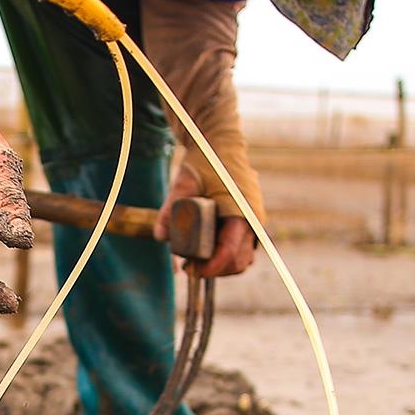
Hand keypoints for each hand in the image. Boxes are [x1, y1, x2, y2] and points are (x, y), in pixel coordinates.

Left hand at [157, 163, 256, 277]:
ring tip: (198, 260)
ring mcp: (254, 220)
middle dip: (216, 270)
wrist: (220, 143)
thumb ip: (170, 209)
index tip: (193, 271)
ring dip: (223, 265)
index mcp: (242, 211)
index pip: (231, 252)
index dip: (212, 267)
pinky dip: (228, 254)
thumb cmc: (204, 160)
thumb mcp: (183, 182)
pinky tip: (207, 251)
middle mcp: (253, 218)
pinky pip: (243, 247)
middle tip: (190, 267)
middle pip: (240, 261)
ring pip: (244, 257)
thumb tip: (160, 236)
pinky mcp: (249, 219)